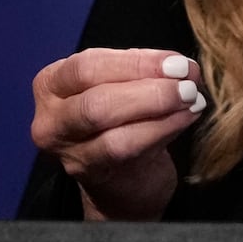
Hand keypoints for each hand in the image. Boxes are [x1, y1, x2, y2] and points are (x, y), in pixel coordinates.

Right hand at [30, 47, 206, 219]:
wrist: (119, 178)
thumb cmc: (119, 118)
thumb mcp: (121, 84)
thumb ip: (144, 72)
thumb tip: (182, 66)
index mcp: (52, 84)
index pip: (88, 67)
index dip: (137, 63)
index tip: (176, 63)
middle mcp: (52, 121)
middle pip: (97, 103)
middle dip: (150, 90)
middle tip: (187, 83)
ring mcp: (70, 153)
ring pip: (113, 133)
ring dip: (160, 111)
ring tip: (191, 99)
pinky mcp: (93, 176)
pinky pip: (131, 151)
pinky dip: (165, 129)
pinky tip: (187, 117)